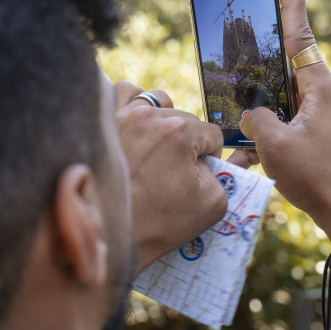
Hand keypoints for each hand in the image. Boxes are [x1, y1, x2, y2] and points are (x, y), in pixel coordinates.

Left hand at [114, 82, 226, 275]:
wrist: (110, 235)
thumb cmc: (160, 223)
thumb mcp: (212, 204)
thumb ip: (228, 174)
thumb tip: (221, 158)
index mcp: (179, 132)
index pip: (211, 133)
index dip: (210, 157)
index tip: (197, 176)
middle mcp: (149, 116)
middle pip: (184, 118)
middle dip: (186, 142)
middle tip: (174, 171)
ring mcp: (121, 115)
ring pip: (156, 101)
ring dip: (163, 118)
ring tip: (157, 145)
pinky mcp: (102, 122)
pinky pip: (121, 93)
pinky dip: (132, 102)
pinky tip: (135, 123)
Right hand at [236, 0, 330, 246]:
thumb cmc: (318, 178)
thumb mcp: (274, 145)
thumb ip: (255, 119)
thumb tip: (252, 115)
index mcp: (322, 89)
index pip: (302, 36)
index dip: (292, 4)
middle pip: (289, 74)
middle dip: (262, 82)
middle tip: (243, 80)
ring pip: (289, 105)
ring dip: (266, 121)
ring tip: (247, 148)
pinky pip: (297, 125)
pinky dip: (277, 138)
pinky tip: (258, 162)